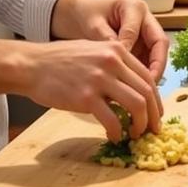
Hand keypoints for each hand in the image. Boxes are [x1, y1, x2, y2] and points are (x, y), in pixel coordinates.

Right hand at [16, 38, 161, 141]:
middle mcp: (112, 61)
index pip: (148, 76)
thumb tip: (130, 89)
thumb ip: (113, 66)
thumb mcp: (92, 51)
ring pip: (137, 105)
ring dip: (141, 124)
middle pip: (147, 91)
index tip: (155, 113)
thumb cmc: (59, 60)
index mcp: (116, 50)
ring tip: (135, 134)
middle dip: (154, 114)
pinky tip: (114, 136)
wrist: (31, 65)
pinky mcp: (86, 97)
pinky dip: (117, 132)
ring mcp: (100, 79)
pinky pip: (112, 119)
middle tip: (153, 129)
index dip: (155, 98)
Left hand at [51, 0, 168, 83]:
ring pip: (157, 54)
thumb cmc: (86, 14)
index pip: (135, 32)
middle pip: (159, 43)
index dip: (129, 53)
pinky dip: (145, 74)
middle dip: (157, 66)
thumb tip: (116, 62)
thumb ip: (106, 40)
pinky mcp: (143, 44)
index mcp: (133, 7)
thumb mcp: (94, 25)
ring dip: (153, 72)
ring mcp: (146, 32)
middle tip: (149, 86)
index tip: (120, 71)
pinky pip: (149, 60)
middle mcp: (145, 18)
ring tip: (144, 91)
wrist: (82, 13)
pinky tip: (137, 88)